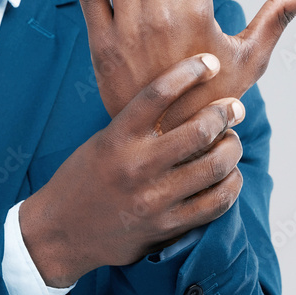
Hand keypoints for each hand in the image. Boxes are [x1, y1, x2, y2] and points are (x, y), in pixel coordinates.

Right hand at [19, 54, 244, 285]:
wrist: (62, 232)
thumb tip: (183, 101)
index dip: (190, 72)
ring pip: (215, 167)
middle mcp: (136, 166)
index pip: (158, 93)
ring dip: (232, 149)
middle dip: (225, 114)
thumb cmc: (83, 180)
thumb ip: (137, 125)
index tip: (211, 63)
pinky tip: (230, 176)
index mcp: (117, 138)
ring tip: (231, 142)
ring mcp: (154, 199)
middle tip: (234, 108)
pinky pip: (216, 203)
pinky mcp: (168, 226)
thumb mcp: (102, 142)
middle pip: (199, 131)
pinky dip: (231, 184)